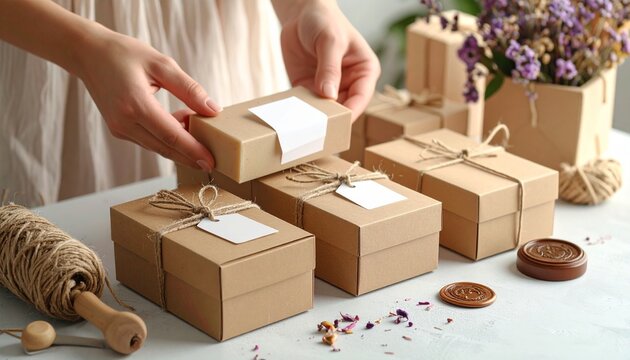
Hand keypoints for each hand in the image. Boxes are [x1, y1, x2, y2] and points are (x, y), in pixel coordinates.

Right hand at [77, 29, 219, 170]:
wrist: (88, 54)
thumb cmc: (125, 54)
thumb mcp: (162, 64)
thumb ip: (189, 89)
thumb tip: (213, 110)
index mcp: (136, 104)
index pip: (171, 136)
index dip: (193, 151)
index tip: (211, 162)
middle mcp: (125, 122)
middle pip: (165, 148)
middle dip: (190, 156)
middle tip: (213, 162)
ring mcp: (120, 129)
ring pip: (157, 146)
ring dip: (180, 144)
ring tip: (198, 128)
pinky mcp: (119, 130)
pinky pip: (149, 140)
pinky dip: (166, 138)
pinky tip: (180, 124)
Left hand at [275, 0, 379, 120]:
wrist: (301, 14)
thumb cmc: (325, 21)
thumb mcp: (330, 40)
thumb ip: (330, 67)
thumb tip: (329, 95)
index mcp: (364, 71)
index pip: (361, 97)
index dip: (351, 112)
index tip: (338, 123)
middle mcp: (350, 83)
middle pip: (343, 108)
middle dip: (331, 118)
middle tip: (317, 127)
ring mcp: (329, 88)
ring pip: (325, 111)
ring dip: (314, 116)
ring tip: (303, 123)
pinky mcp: (309, 89)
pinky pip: (307, 105)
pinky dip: (300, 110)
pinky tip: (292, 114)